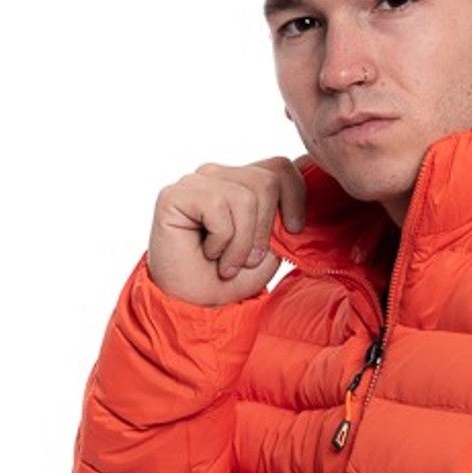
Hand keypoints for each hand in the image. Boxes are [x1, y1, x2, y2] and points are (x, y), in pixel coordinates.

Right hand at [147, 158, 304, 307]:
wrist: (193, 305)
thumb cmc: (228, 279)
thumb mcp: (270, 251)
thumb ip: (283, 221)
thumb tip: (296, 204)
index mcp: (242, 184)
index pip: (280, 167)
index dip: (296, 195)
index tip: (294, 229)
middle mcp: (219, 176)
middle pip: (266, 180)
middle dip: (264, 230)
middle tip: (248, 259)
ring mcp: (196, 182)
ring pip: (245, 197)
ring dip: (241, 243)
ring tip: (227, 263)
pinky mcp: (175, 194)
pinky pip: (218, 206)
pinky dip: (221, 241)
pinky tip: (208, 253)